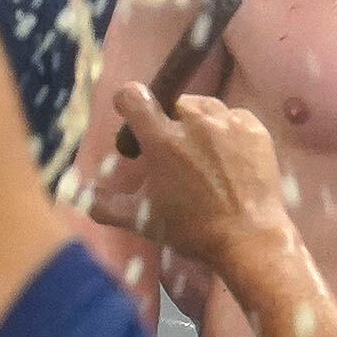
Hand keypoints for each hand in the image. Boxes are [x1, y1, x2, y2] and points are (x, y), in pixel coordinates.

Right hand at [109, 88, 295, 278]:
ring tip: (203, 151)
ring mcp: (228, 123)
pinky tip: (228, 155)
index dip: (128, 101)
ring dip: (197, 122)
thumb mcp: (143, 220)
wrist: (250, 239)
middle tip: (173, 149)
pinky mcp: (254, 128)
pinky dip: (227, 130)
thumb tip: (81, 198)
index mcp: (162, 142)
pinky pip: (233, 116)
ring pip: (204, 106)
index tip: (130, 112)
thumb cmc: (192, 230)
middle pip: (172, 102)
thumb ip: (106, 206)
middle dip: (168, 120)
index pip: (134, 97)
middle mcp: (195, 123)